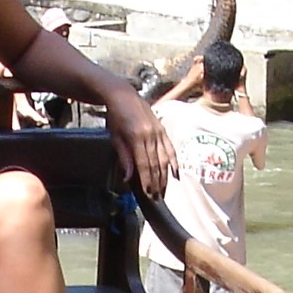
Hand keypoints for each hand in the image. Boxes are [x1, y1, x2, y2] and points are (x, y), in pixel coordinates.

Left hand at [103, 82, 176, 198]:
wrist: (124, 96)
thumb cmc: (116, 118)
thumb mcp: (116, 138)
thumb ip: (124, 157)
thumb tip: (128, 177)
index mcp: (137, 137)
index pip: (144, 164)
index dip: (147, 180)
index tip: (148, 193)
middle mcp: (151, 134)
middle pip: (156, 164)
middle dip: (157, 182)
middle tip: (157, 197)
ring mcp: (159, 132)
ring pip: (165, 158)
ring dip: (165, 176)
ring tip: (164, 190)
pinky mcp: (163, 130)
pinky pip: (171, 148)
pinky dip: (174, 162)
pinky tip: (176, 174)